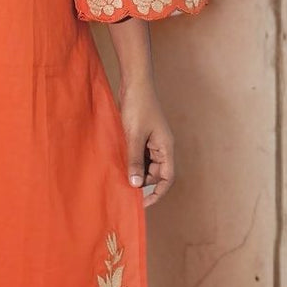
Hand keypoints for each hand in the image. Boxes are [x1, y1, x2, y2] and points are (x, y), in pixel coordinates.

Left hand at [118, 80, 174, 207]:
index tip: (142, 204)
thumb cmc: (138, 106)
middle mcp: (162, 147)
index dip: (157, 193)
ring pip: (146, 165)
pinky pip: (139, 155)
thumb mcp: (134, 136)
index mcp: (166, 147)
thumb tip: (136, 185)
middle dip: (142, 182)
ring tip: (119, 177)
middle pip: (156, 174)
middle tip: (124, 189)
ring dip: (135, 171)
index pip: (167, 178)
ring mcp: (153, 141)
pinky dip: (131, 161)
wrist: (134, 83)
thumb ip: (135, 160)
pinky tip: (118, 162)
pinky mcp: (143, 136)